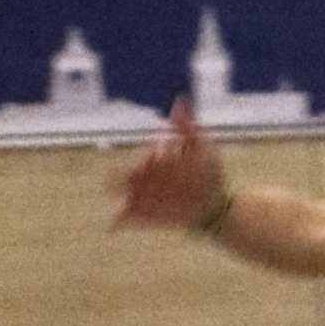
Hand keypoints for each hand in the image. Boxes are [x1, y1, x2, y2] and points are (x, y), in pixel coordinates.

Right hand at [111, 98, 225, 232]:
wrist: (214, 207)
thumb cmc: (209, 175)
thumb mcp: (203, 148)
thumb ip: (188, 127)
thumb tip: (178, 100)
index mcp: (156, 157)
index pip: (149, 152)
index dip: (154, 154)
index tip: (164, 157)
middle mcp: (144, 174)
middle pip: (128, 168)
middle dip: (128, 169)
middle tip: (136, 172)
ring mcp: (140, 195)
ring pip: (119, 189)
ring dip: (114, 187)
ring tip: (110, 187)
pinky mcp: (141, 216)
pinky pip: (123, 219)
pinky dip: (116, 222)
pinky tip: (112, 226)